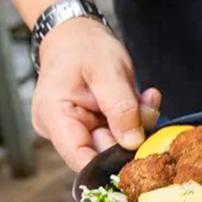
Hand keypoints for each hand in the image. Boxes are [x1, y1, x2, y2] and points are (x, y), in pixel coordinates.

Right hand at [33, 17, 160, 169]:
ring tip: (143, 100)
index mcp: (54, 116)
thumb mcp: (108, 72)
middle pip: (101, 152)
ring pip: (115, 142)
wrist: (76, 35)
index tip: (139, 160)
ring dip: (135, 124)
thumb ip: (121, 108)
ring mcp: (75, 129)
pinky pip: (118, 132)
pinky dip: (134, 119)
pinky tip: (141, 101)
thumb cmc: (84, 47)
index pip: (79, 158)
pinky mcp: (90, 126)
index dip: (109, 165)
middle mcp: (60, 129)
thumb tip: (133, 143)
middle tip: (147, 111)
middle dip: (131, 135)